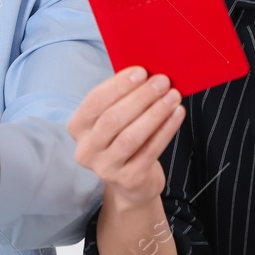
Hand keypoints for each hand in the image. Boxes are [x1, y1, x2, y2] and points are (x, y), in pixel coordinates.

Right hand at [68, 67, 184, 212]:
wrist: (130, 182)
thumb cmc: (122, 137)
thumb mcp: (114, 117)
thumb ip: (122, 97)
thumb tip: (147, 73)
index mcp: (77, 127)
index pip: (94, 102)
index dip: (118, 86)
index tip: (141, 72)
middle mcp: (86, 149)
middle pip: (112, 119)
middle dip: (140, 97)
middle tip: (162, 81)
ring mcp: (105, 168)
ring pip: (131, 137)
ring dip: (155, 113)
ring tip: (173, 96)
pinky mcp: (128, 179)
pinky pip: (150, 151)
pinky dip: (166, 130)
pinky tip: (177, 114)